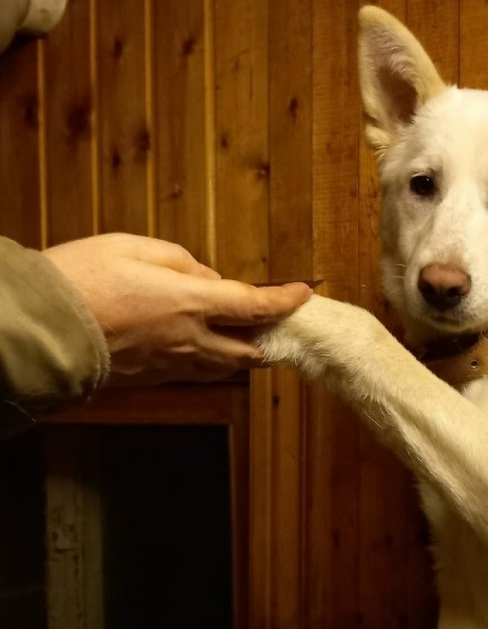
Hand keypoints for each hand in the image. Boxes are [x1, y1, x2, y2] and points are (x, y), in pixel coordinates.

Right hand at [43, 233, 312, 384]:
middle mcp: (190, 341)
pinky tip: (204, 348)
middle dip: (273, 339)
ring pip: (225, 368)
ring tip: (248, 338)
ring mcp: (171, 366)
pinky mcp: (151, 380)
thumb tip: (209, 279)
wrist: (42, 328)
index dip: (286, 301)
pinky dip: (210, 363)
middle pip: (251, 352)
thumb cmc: (82, 279)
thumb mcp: (134, 247)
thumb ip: (182, 261)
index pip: (256, 307)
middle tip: (282, 325)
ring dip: (243, 354)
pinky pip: (194, 374)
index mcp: (191, 303)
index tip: (304, 293)